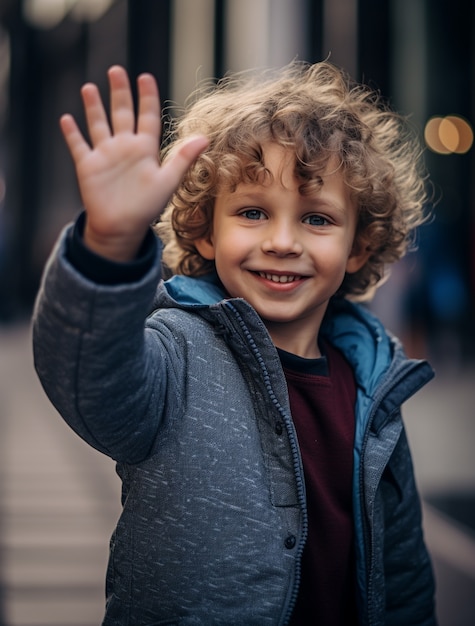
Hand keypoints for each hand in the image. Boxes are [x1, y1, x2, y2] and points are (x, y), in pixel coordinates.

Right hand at [60, 66, 208, 260]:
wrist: (123, 228)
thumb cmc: (147, 207)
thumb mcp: (168, 181)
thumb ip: (183, 158)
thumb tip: (205, 137)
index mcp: (145, 149)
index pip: (146, 116)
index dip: (147, 97)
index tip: (145, 77)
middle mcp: (125, 147)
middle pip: (121, 113)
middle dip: (119, 92)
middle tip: (116, 70)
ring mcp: (105, 155)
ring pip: (98, 124)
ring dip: (93, 106)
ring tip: (89, 87)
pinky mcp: (88, 166)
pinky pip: (78, 145)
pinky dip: (71, 133)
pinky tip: (66, 118)